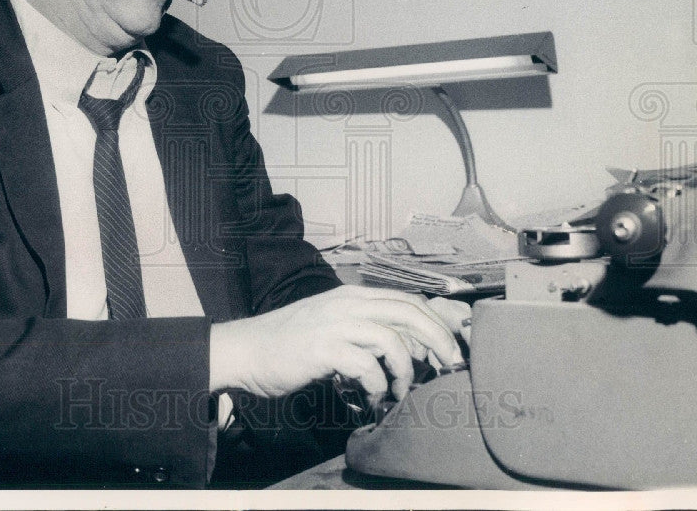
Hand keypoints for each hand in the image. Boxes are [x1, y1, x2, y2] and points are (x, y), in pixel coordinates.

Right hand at [209, 285, 463, 404]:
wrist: (246, 349)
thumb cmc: (291, 343)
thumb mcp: (333, 325)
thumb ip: (366, 328)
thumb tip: (410, 347)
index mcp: (352, 295)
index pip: (408, 300)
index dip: (436, 323)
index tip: (450, 350)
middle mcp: (347, 303)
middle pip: (410, 312)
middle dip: (438, 340)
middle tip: (450, 367)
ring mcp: (335, 323)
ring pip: (392, 340)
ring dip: (405, 371)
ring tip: (399, 393)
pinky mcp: (323, 348)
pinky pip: (366, 366)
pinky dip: (377, 387)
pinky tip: (372, 400)